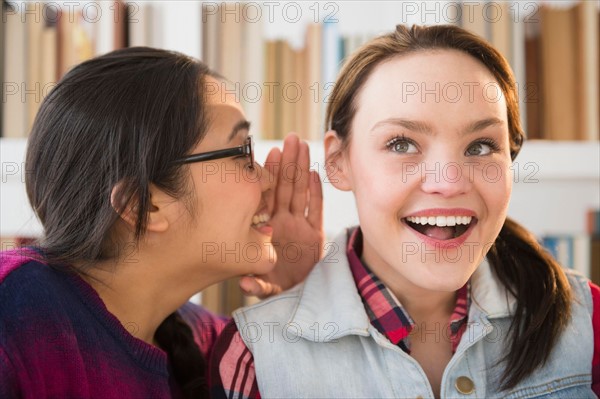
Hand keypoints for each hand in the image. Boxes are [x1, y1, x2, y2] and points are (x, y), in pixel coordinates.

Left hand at [240, 134, 323, 297]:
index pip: (268, 196)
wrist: (298, 294)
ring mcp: (299, 226)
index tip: (271, 153)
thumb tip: (245, 285)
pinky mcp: (315, 234)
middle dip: (288, 162)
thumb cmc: (275, 286)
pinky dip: (316, 193)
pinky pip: (315, 210)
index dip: (270, 174)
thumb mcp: (264, 286)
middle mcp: (282, 222)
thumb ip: (256, 285)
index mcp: (266, 228)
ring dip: (302, 169)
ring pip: (301, 193)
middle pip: (285, 187)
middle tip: (290, 138)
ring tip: (303, 146)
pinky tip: (315, 173)